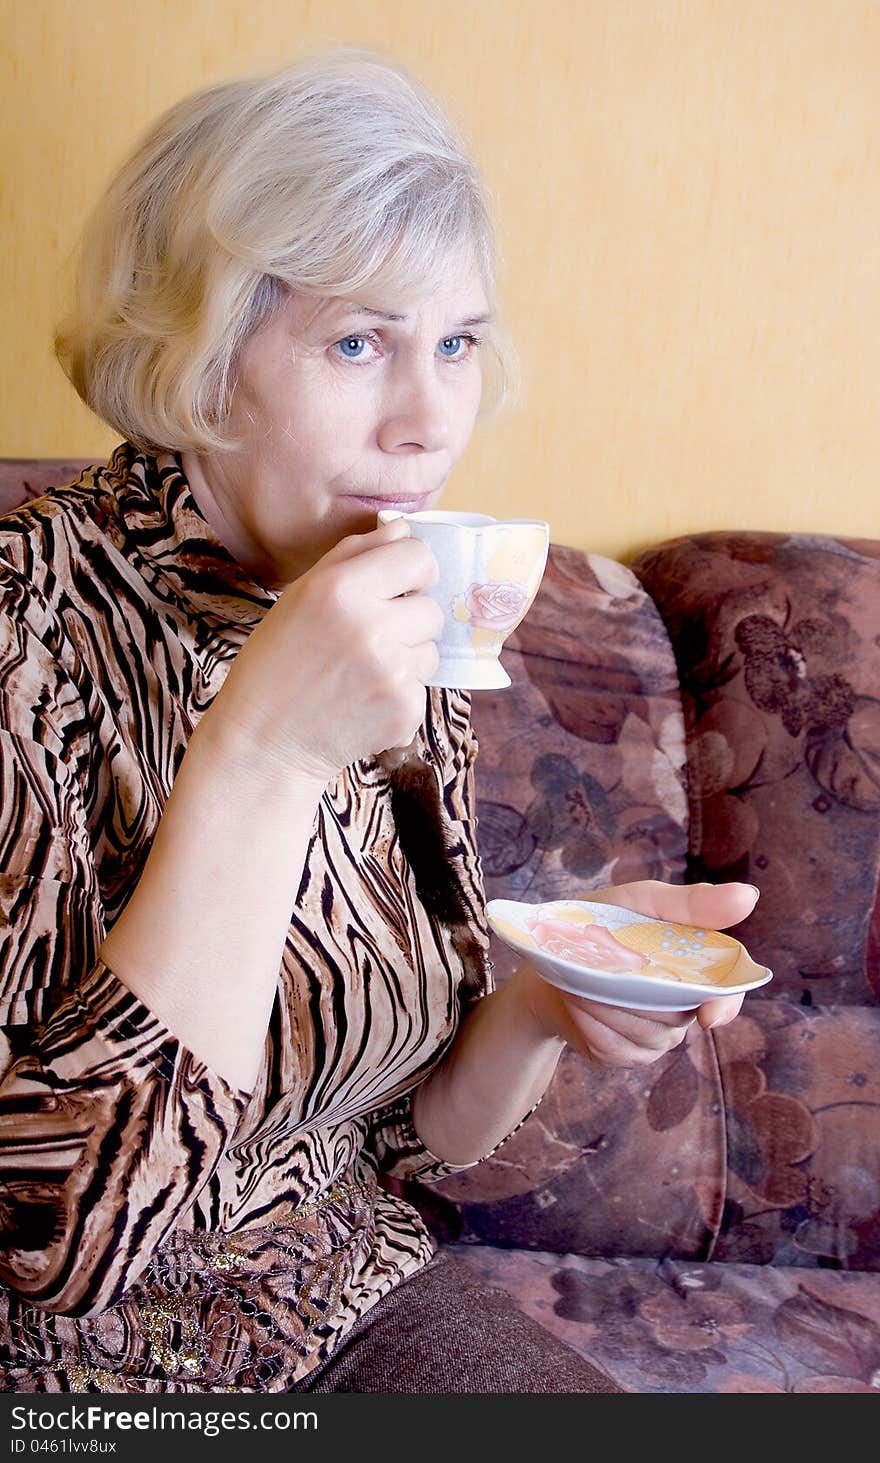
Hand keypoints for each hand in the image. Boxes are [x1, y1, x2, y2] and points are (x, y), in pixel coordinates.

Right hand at [203, 517, 444, 786]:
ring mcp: (393, 672)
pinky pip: (423, 685)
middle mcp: (372, 627)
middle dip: (406, 618)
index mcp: (342, 589)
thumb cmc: (278, 662)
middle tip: (366, 638)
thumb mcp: (301, 595)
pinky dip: (400, 692)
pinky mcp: (405, 709)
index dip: (411, 570)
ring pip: (431, 648)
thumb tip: (402, 527)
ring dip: (406, 656)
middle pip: (431, 606)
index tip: (396, 586)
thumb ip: (353, 554)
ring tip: (361, 670)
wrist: (266, 741)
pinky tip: (364, 699)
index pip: (419, 556)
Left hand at [518, 879, 758, 1067]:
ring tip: (583, 981)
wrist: (548, 959)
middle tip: (606, 966)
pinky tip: (577, 1004)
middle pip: (677, 1017)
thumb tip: (749, 897)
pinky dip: (593, 1025)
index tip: (708, 1015)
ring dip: (610, 1007)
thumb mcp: (642, 903)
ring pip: (646, 1036)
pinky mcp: (622, 1054)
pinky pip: (616, 1050)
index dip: (724, 1006)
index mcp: (695, 969)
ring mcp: (654, 1037)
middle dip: (641, 994)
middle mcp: (681, 1008)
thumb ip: (691, 904)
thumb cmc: (601, 923)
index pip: (727, 994)